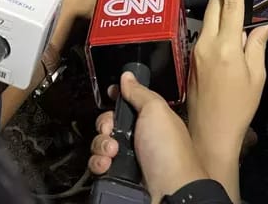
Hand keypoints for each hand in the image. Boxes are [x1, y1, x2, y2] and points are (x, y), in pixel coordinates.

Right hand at [89, 71, 207, 201]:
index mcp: (150, 119)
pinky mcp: (118, 176)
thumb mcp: (156, 110)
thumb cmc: (169, 151)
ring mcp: (128, 158)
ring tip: (112, 152)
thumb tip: (128, 76)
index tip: (111, 98)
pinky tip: (107, 165)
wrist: (168, 190)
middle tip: (111, 130)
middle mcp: (138, 138)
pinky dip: (98, 164)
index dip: (115, 100)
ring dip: (100, 145)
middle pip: (108, 124)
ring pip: (100, 145)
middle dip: (104, 125)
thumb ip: (140, 92)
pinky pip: (97, 165)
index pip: (126, 104)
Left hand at [187, 0, 267, 201]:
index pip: (231, 4)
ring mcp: (195, 51)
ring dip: (222, 15)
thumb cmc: (240, 107)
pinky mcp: (190, 60)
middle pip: (216, 6)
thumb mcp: (257, 76)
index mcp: (227, 45)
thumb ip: (258, 46)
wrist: (210, 134)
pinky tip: (227, 42)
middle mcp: (207, 43)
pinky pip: (204, 36)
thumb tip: (266, 25)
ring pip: (208, 20)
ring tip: (237, 21)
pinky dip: (216, 31)